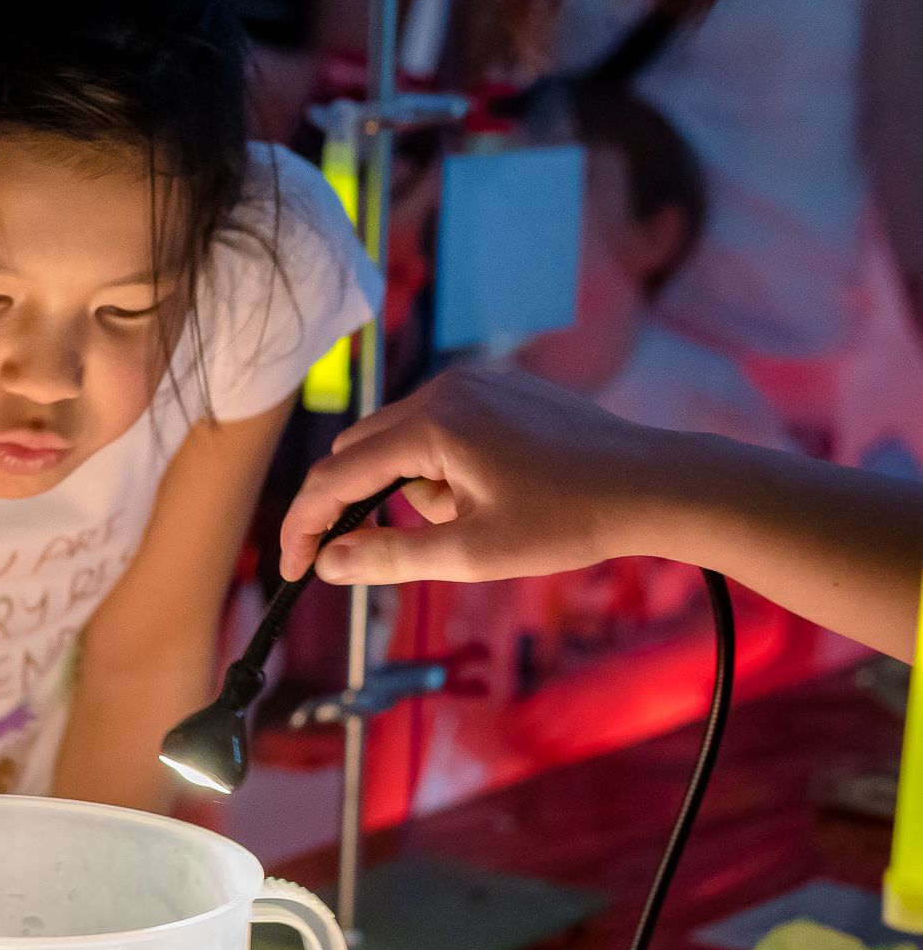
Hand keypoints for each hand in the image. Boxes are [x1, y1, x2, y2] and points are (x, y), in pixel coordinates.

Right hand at [280, 363, 659, 586]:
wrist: (656, 485)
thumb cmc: (570, 520)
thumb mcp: (473, 552)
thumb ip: (390, 556)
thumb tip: (328, 563)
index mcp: (432, 424)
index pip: (337, 475)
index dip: (307, 525)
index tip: (295, 567)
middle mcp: (444, 389)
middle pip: (360, 451)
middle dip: (361, 506)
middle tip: (376, 555)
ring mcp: (473, 383)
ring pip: (400, 441)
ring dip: (410, 489)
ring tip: (470, 523)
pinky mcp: (498, 387)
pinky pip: (439, 427)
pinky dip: (441, 468)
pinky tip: (490, 495)